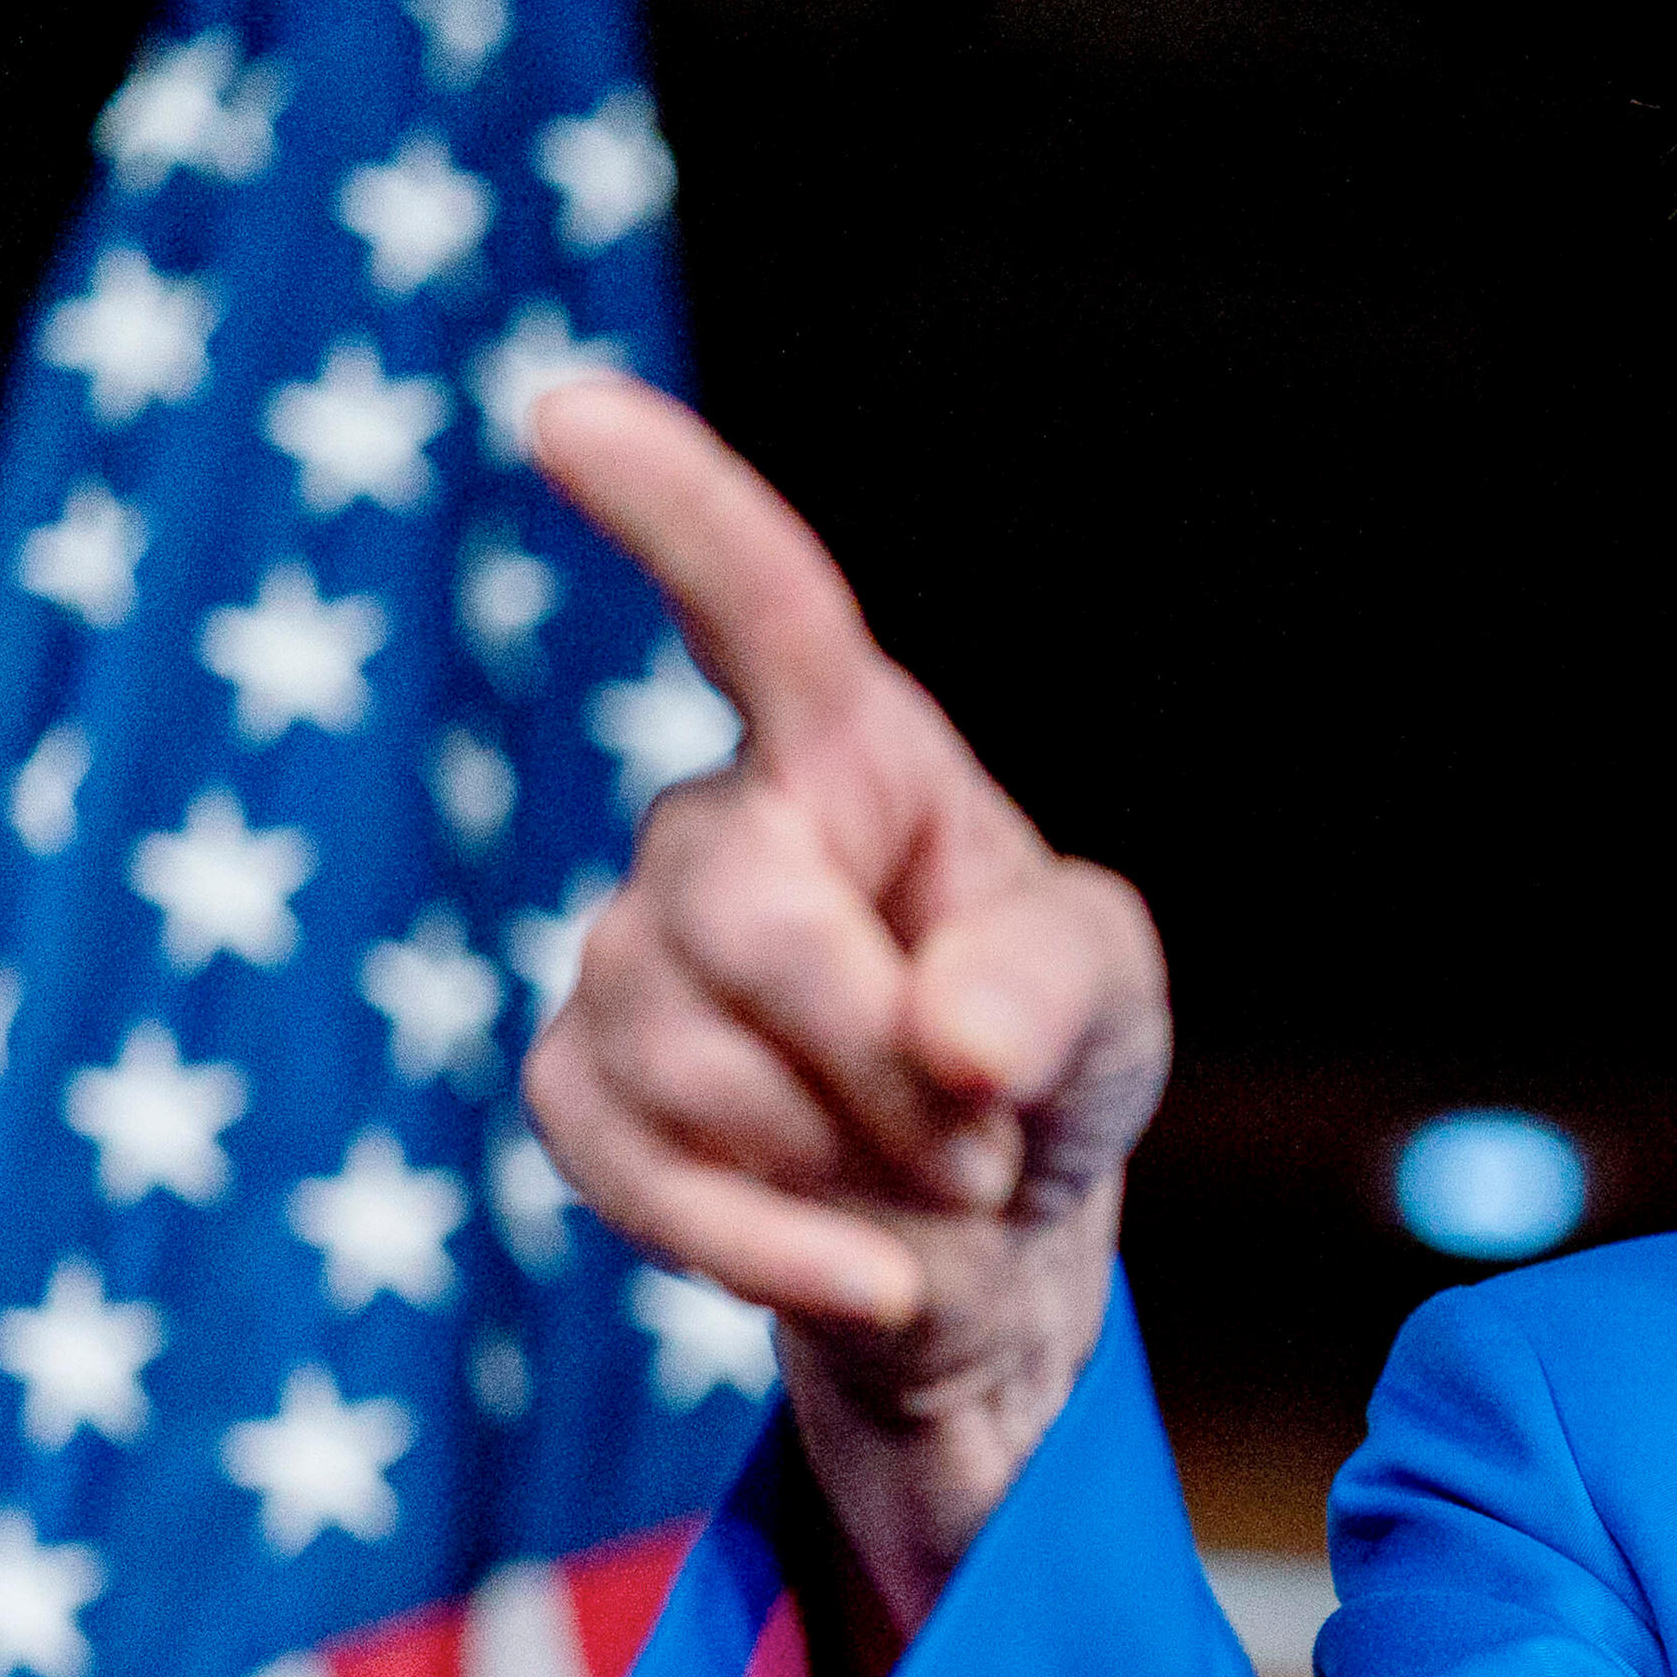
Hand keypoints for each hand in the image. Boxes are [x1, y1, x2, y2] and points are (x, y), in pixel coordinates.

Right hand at [520, 378, 1171, 1641]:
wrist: (980, 1242)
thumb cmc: (1045, 1070)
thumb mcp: (1113, 1007)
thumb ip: (1057, 992)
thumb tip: (952, 1042)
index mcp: (853, 751)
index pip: (759, 605)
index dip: (673, 509)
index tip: (564, 406)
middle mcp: (716, 825)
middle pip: (750, 921)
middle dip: (885, 1059)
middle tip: (981, 1134)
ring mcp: (627, 953)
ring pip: (694, 1061)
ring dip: (849, 1161)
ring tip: (922, 1177)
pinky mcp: (577, 1084)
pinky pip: (632, 1167)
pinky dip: (767, 1248)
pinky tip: (863, 1270)